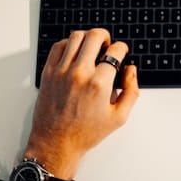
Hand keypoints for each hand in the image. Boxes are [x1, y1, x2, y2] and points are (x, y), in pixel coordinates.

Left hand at [25, 28, 138, 177]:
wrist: (56, 143)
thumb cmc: (85, 133)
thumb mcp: (119, 117)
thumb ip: (131, 90)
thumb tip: (131, 70)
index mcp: (99, 84)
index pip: (115, 51)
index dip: (122, 48)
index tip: (121, 52)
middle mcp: (79, 74)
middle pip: (95, 36)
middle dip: (106, 36)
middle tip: (107, 45)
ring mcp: (61, 71)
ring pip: (75, 37)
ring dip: (87, 37)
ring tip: (91, 47)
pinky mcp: (48, 73)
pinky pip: (58, 47)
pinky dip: (68, 43)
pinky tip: (75, 52)